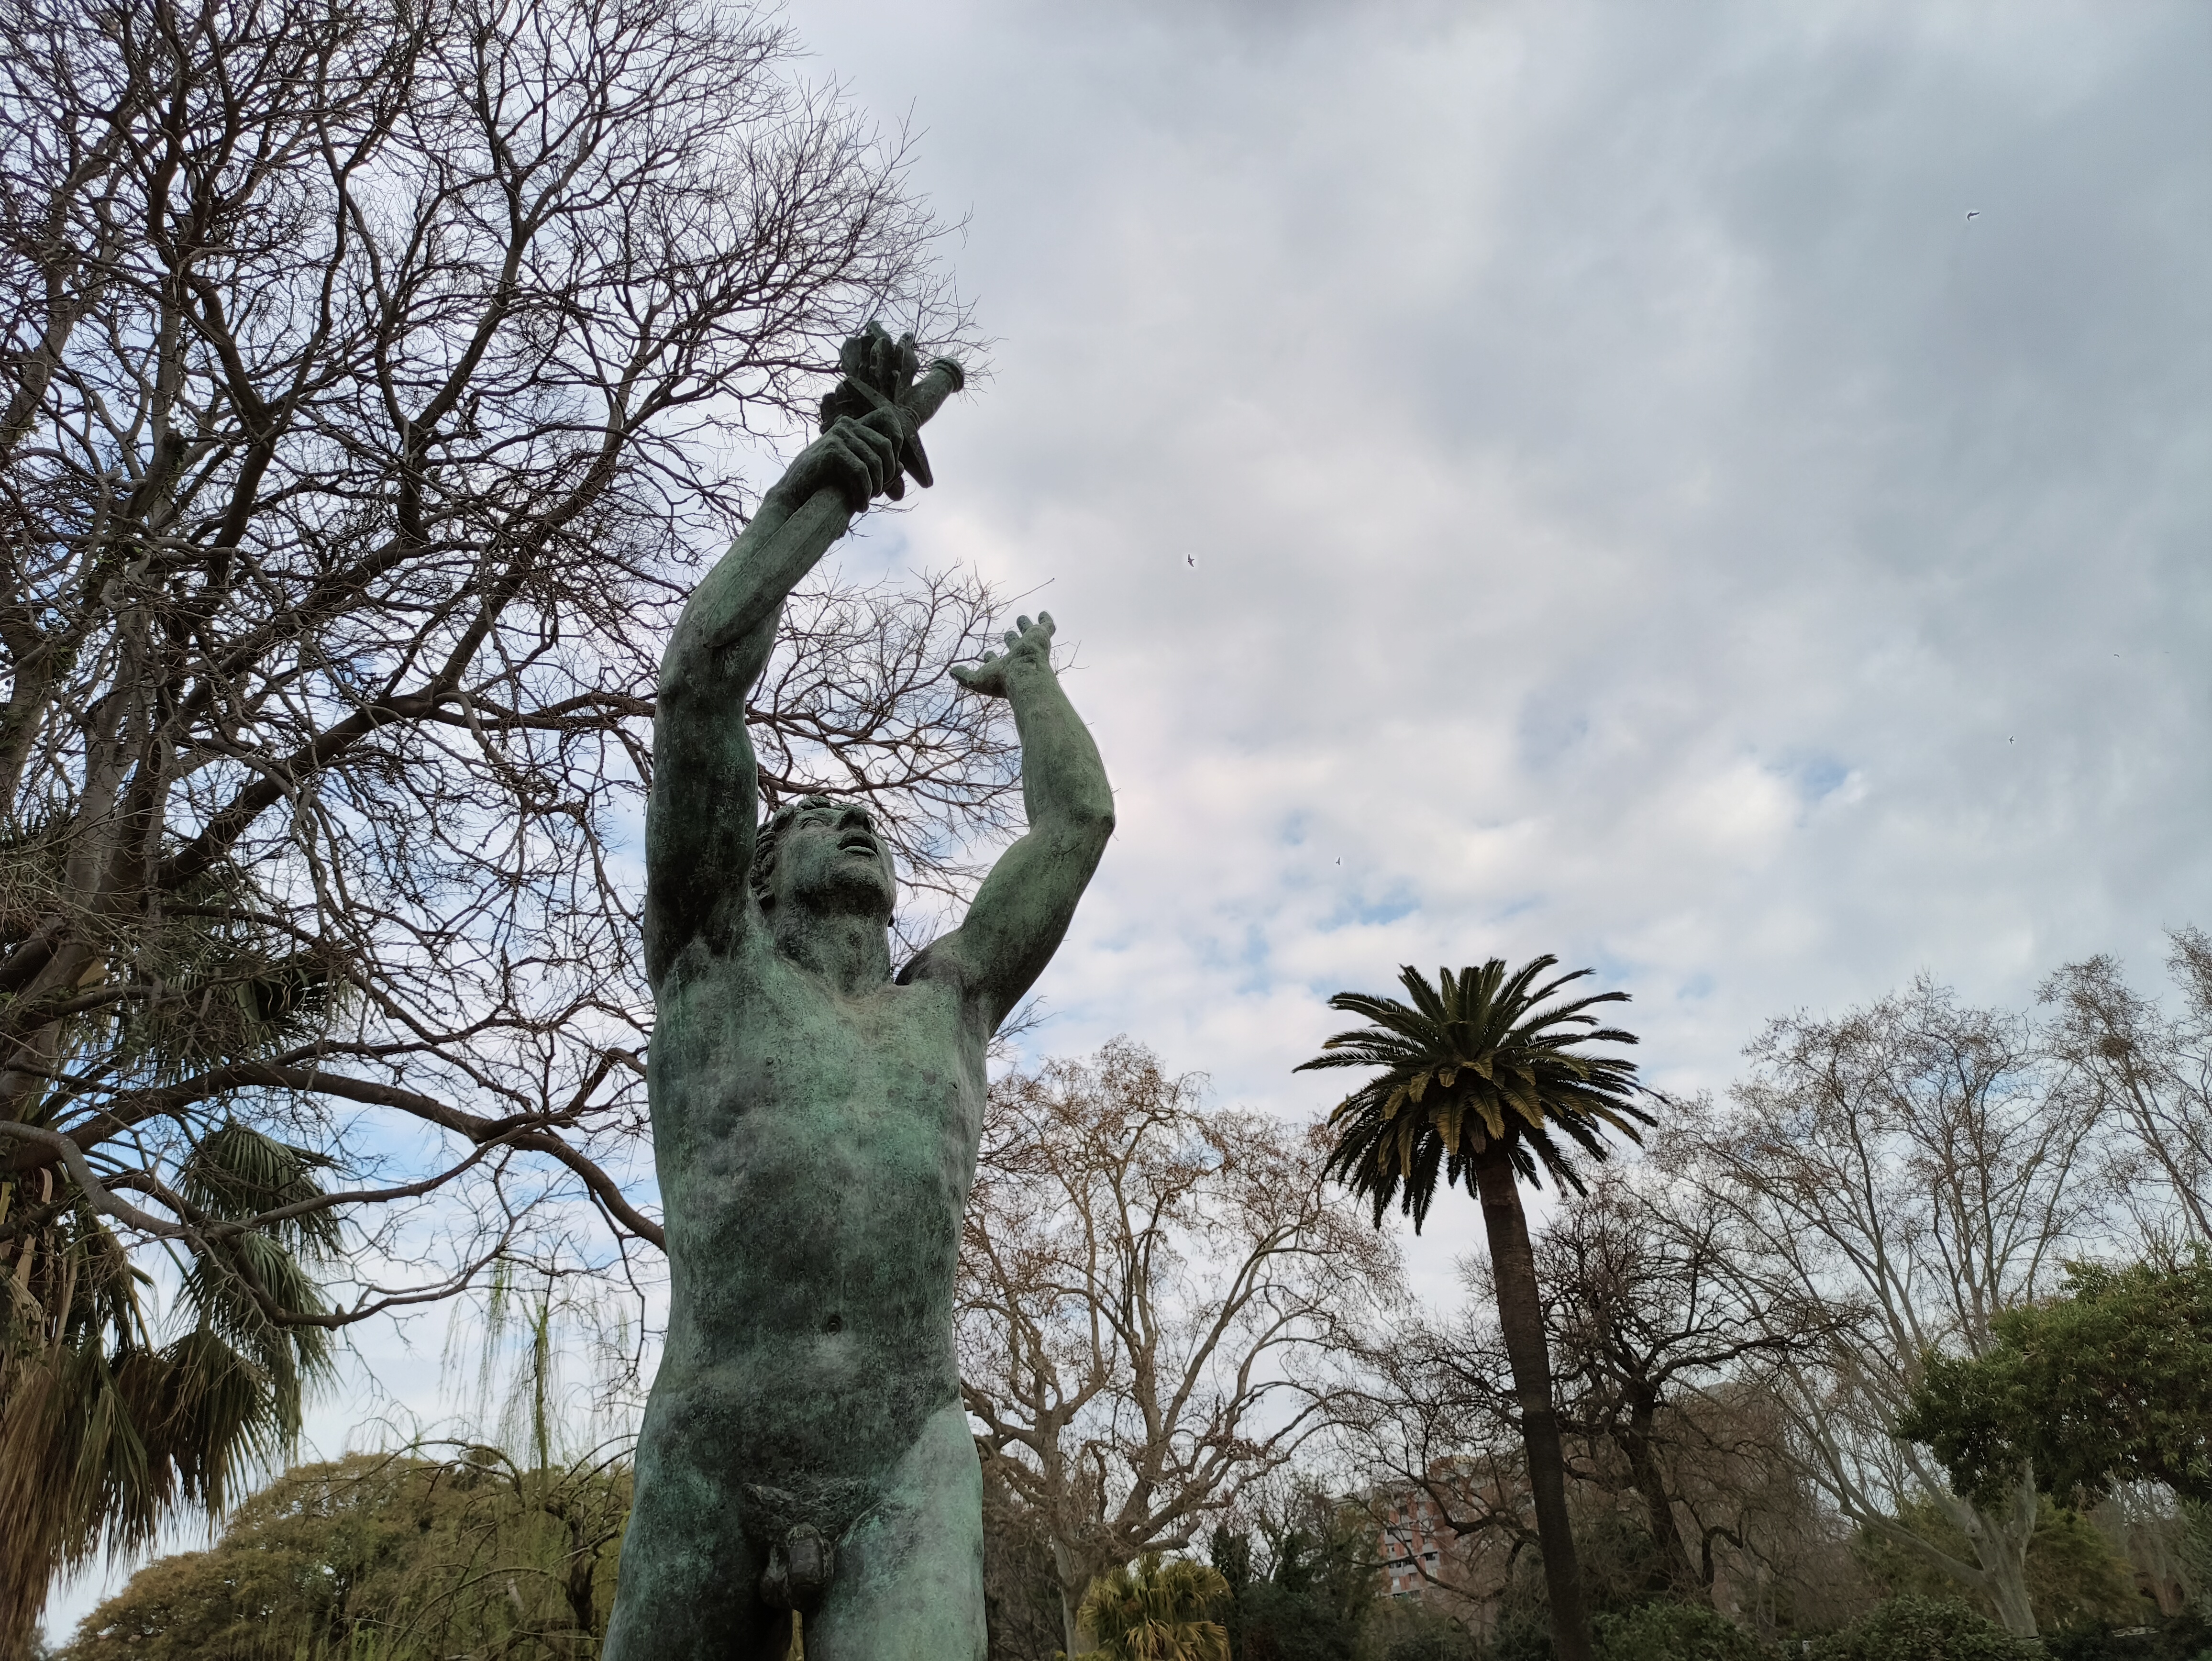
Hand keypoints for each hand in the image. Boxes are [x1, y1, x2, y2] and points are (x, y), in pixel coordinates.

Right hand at [781, 406, 906, 513]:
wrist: (794, 495)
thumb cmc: (826, 485)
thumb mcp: (857, 476)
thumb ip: (879, 470)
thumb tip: (902, 467)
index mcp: (854, 426)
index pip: (888, 420)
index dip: (897, 445)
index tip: (888, 472)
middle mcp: (847, 425)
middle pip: (886, 445)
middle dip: (887, 474)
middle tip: (876, 494)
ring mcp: (838, 435)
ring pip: (875, 461)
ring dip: (875, 488)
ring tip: (866, 502)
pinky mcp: (832, 449)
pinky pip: (861, 471)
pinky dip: (864, 492)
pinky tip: (859, 505)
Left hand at [950, 612, 1054, 698]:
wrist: (1024, 676)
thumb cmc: (1000, 680)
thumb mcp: (976, 679)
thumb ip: (963, 676)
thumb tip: (950, 672)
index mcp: (1004, 668)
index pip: (998, 662)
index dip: (992, 658)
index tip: (988, 654)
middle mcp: (1018, 657)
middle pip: (1014, 646)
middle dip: (1011, 640)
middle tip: (1008, 635)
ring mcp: (1031, 647)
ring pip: (1029, 634)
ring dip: (1025, 627)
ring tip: (1021, 619)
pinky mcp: (1042, 637)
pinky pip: (1047, 626)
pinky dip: (1046, 620)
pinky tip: (1043, 614)